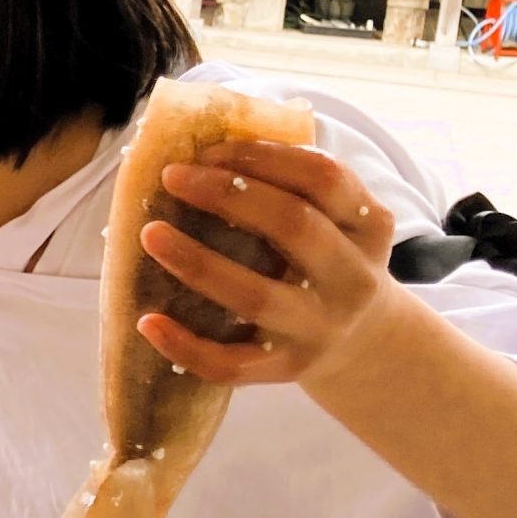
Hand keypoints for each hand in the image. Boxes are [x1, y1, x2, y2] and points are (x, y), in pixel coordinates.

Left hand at [136, 141, 410, 389]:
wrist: (364, 343)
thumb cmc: (326, 262)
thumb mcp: (335, 220)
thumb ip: (291, 185)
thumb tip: (200, 149)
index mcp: (368, 226)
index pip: (323, 177)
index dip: (264, 157)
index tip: (209, 151)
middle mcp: (351, 278)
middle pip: (293, 226)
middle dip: (228, 196)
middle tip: (172, 178)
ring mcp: (319, 328)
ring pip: (256, 296)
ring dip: (197, 262)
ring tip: (150, 235)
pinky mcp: (286, 368)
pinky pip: (232, 364)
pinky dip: (186, 345)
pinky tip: (148, 321)